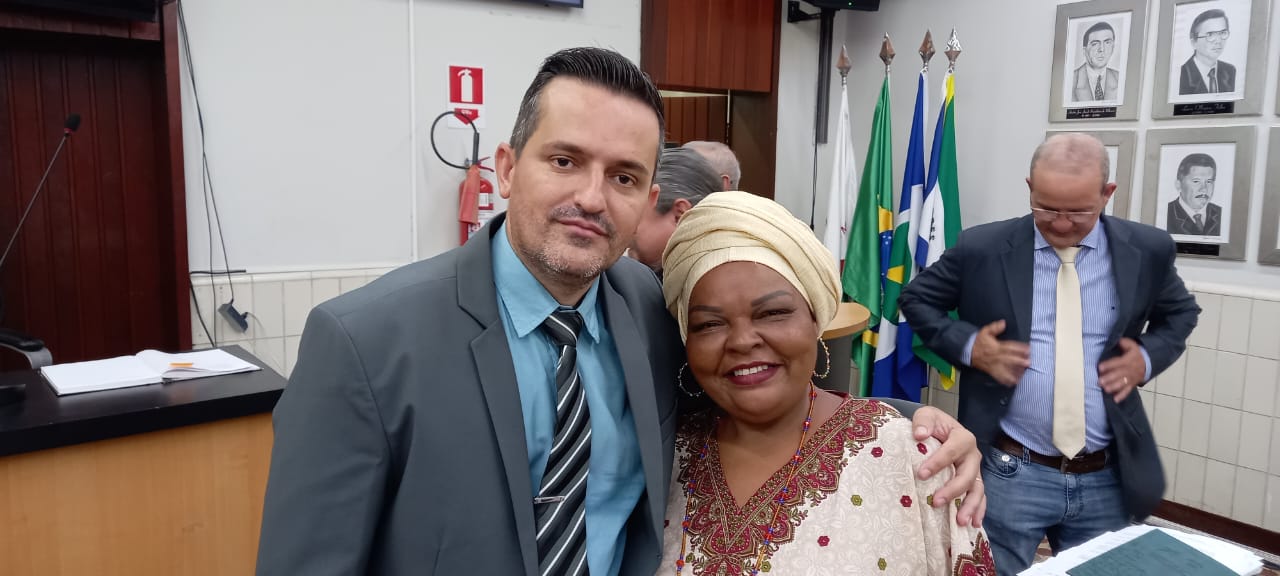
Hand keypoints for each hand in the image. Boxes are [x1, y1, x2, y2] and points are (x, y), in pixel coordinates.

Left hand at [911, 406, 985, 527]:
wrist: (939, 429)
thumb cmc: (932, 424)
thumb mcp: (926, 415)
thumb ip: (923, 421)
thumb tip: (920, 434)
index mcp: (963, 438)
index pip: (951, 451)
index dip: (937, 463)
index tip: (921, 474)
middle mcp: (972, 456)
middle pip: (967, 475)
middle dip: (953, 490)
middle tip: (936, 502)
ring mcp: (974, 470)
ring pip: (977, 489)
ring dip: (970, 506)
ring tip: (960, 521)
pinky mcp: (973, 482)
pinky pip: (979, 498)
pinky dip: (978, 511)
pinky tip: (973, 524)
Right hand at [969, 320, 1029, 386]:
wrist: (968, 351)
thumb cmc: (978, 341)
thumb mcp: (985, 331)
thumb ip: (995, 327)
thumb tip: (1003, 323)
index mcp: (997, 346)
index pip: (1010, 347)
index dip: (1019, 348)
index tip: (1028, 349)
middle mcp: (996, 356)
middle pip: (1009, 359)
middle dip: (1019, 361)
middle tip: (1028, 363)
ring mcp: (994, 365)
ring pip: (1005, 369)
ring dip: (1014, 371)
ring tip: (1023, 373)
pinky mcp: (992, 371)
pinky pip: (999, 376)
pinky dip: (1006, 380)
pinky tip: (1013, 382)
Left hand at [1098, 337, 1143, 402]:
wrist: (1149, 362)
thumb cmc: (1136, 353)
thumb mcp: (1132, 345)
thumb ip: (1124, 343)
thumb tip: (1117, 340)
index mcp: (1128, 360)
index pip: (1117, 363)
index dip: (1108, 365)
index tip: (1099, 367)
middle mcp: (1129, 370)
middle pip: (1118, 375)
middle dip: (1109, 378)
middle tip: (1099, 381)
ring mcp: (1131, 378)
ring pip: (1122, 383)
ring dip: (1114, 387)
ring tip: (1105, 389)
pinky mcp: (1132, 384)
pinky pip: (1128, 391)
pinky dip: (1122, 396)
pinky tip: (1115, 400)